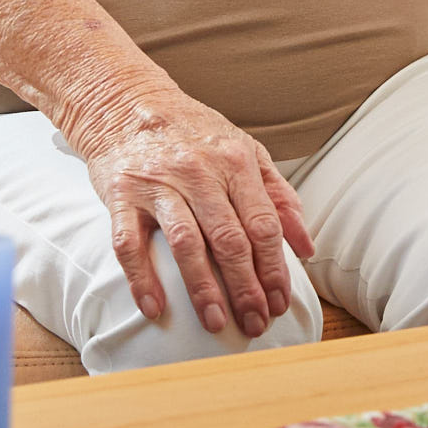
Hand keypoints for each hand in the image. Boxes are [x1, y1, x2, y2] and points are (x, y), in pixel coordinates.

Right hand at [62, 86, 313, 335]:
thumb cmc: (193, 134)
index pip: (262, 225)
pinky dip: (142, 279)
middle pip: (229, 239)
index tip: (280, 302)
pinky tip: (156, 309)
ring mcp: (158, 184)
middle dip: (246, 287)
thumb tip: (306, 247)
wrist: (127, 103)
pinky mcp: (121, 195)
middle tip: (255, 323)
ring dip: (203, 289)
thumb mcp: (245, 152)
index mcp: (235, 162)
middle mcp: (199, 172)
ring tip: (216, 322)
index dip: (273, 268)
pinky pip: (130, 244)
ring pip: (186, 243)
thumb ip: (279, 197)